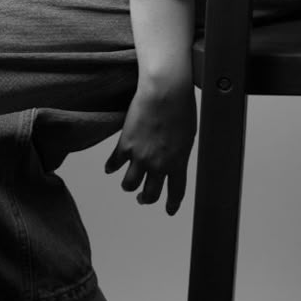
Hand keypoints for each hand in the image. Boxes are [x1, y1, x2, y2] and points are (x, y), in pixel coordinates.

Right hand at [105, 79, 196, 214]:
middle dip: (146, 199)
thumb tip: (174, 158)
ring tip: (128, 183)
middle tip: (143, 198)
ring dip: (129, 185)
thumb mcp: (188, 134)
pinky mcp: (125, 146)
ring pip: (129, 185)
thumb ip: (180, 151)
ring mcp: (140, 157)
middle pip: (150, 194)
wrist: (165, 90)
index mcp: (178, 161)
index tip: (169, 210)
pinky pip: (114, 164)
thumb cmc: (181, 106)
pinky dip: (112, 167)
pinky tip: (112, 167)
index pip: (176, 192)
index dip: (172, 204)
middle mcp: (159, 164)